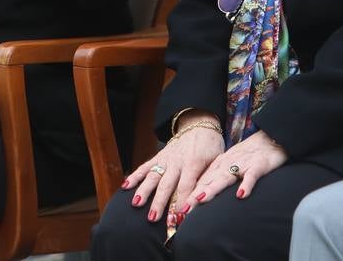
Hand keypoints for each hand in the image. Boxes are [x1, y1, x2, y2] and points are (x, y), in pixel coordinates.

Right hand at [122, 112, 223, 226]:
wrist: (199, 124)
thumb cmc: (210, 146)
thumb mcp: (216, 161)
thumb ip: (208, 179)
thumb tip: (201, 200)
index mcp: (193, 163)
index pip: (186, 186)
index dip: (181, 203)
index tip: (178, 220)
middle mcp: (177, 161)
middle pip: (167, 184)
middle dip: (159, 202)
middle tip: (153, 218)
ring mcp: (165, 158)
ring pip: (153, 176)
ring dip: (144, 191)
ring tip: (136, 204)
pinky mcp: (158, 156)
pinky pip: (145, 167)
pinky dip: (135, 176)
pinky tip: (126, 186)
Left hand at [178, 129, 286, 216]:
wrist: (269, 139)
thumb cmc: (248, 156)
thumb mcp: (229, 166)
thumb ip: (217, 179)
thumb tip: (200, 197)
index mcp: (219, 166)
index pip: (201, 182)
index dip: (189, 195)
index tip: (179, 209)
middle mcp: (227, 165)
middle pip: (209, 181)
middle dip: (195, 195)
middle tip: (183, 209)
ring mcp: (242, 165)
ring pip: (225, 178)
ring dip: (213, 189)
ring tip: (201, 200)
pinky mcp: (258, 166)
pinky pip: (251, 176)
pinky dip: (247, 184)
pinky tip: (241, 194)